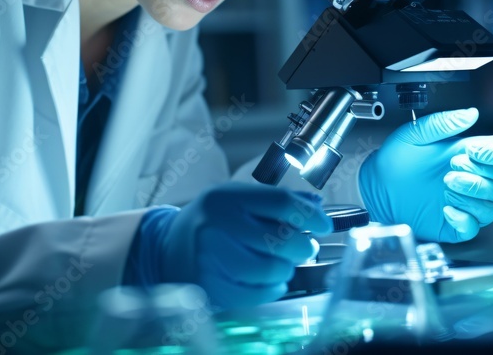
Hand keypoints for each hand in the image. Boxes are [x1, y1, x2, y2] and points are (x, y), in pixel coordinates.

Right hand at [154, 183, 331, 308]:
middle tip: (305, 247)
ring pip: (271, 269)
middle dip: (303, 246)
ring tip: (283, 263)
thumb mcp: (237, 199)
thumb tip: (316, 203)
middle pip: (281, 239)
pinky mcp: (212, 287)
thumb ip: (275, 200)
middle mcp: (218, 226)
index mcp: (227, 198)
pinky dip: (273, 287)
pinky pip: (258, 293)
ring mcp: (213, 259)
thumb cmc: (212, 221)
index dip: (311, 215)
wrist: (168, 249)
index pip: (282, 203)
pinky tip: (271, 279)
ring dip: (287, 268)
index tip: (324, 224)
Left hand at [358, 108, 492, 242]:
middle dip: (478, 174)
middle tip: (450, 167)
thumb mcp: (414, 134)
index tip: (471, 151)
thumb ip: (442, 123)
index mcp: (468, 154)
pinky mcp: (456, 224)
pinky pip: (474, 227)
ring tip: (445, 185)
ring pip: (492, 204)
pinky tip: (445, 208)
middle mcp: (473, 178)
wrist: (376, 186)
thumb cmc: (395, 159)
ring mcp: (466, 202)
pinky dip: (463, 218)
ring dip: (471, 194)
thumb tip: (471, 113)